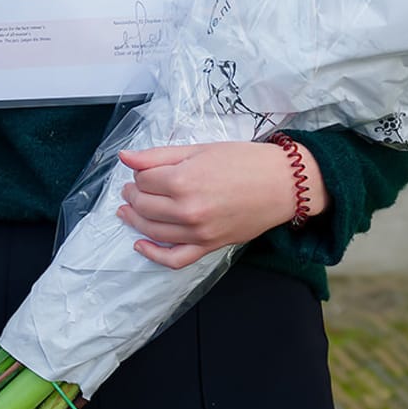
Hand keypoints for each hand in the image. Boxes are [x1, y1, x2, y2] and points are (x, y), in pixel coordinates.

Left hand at [117, 139, 328, 268]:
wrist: (283, 183)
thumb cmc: (245, 161)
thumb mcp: (200, 149)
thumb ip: (158, 155)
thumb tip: (125, 157)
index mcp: (183, 180)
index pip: (143, 180)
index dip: (140, 173)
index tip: (144, 170)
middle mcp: (187, 209)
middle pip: (143, 205)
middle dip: (133, 194)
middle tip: (132, 187)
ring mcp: (197, 232)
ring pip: (152, 231)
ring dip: (135, 220)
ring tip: (129, 209)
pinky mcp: (208, 246)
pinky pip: (174, 259)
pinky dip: (153, 255)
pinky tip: (140, 244)